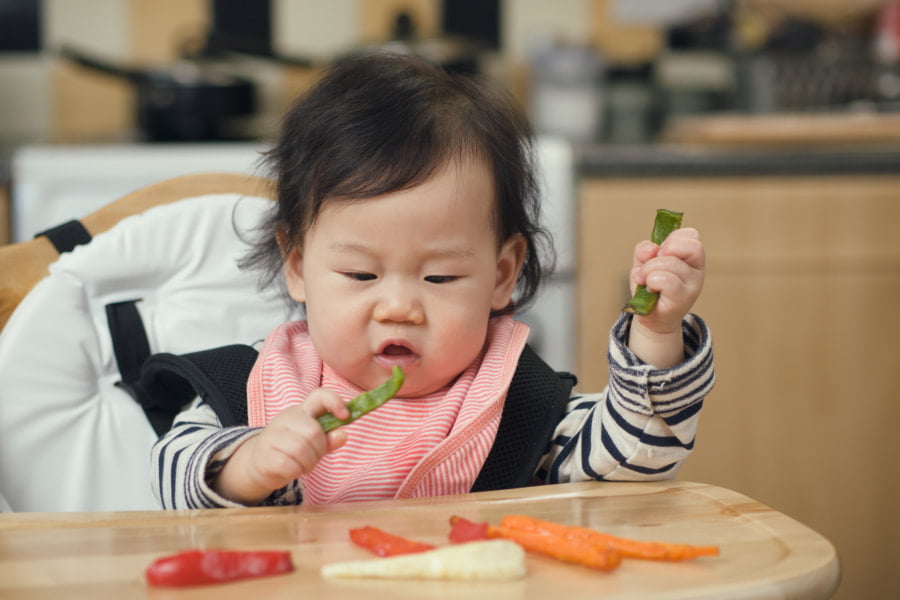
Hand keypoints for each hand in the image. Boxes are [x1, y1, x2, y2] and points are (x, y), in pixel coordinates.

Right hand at [212, 388, 349, 504]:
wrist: (259, 464)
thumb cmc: (292, 450)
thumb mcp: (313, 443)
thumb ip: (329, 439)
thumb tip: (343, 435)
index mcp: (301, 411)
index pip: (320, 396)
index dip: (335, 402)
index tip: (345, 416)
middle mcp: (285, 418)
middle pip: (314, 432)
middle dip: (319, 450)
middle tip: (313, 457)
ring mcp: (272, 435)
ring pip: (301, 450)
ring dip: (308, 464)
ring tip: (303, 465)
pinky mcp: (264, 454)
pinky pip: (289, 465)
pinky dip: (296, 472)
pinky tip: (291, 470)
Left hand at [627, 227, 704, 367]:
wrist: (651, 317)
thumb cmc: (651, 288)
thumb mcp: (645, 263)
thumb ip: (645, 251)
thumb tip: (651, 248)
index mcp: (691, 258)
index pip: (691, 235)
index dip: (672, 238)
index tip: (660, 251)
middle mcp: (697, 271)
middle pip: (688, 246)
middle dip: (662, 252)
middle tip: (650, 266)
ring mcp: (692, 286)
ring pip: (671, 263)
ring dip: (649, 269)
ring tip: (645, 281)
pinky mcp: (682, 300)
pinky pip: (666, 280)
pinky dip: (651, 281)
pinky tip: (649, 289)